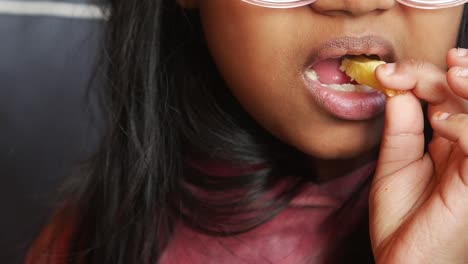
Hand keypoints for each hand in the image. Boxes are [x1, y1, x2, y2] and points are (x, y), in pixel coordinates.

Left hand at [369, 48, 467, 262]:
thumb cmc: (401, 222)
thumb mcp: (394, 166)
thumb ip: (401, 129)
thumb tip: (398, 88)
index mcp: (450, 145)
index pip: (447, 97)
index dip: (423, 76)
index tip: (387, 73)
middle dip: (457, 72)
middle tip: (440, 61)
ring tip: (450, 74)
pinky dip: (466, 126)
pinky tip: (442, 124)